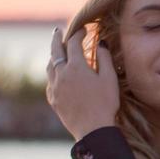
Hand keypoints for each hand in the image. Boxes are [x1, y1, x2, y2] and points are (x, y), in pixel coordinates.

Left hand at [46, 25, 119, 140]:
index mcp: (76, 66)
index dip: (78, 33)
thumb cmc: (105, 103)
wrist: (92, 129)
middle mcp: (61, 74)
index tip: (83, 28)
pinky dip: (53, 73)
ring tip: (57, 52)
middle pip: (55, 50)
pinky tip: (57, 75)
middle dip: (57, 38)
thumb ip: (104, 58)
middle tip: (57, 31)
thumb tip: (100, 43)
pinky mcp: (52, 99)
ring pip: (50, 66)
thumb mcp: (109, 79)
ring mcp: (54, 87)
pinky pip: (50, 80)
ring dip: (53, 56)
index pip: (74, 43)